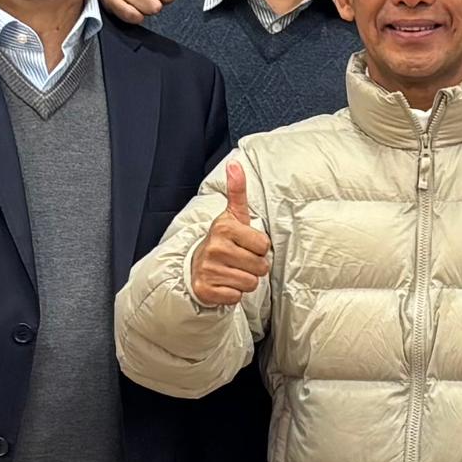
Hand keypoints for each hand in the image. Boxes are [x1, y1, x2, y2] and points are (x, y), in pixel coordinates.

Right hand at [188, 158, 272, 309]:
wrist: (197, 265)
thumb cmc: (223, 240)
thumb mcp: (233, 215)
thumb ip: (237, 190)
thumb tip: (235, 164)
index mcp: (224, 227)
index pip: (264, 245)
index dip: (259, 248)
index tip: (245, 244)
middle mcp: (215, 247)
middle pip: (260, 267)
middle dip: (254, 266)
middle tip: (239, 260)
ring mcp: (208, 269)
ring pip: (250, 283)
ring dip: (245, 281)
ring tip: (232, 271)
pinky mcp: (205, 290)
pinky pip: (236, 297)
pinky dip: (233, 294)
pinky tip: (224, 283)